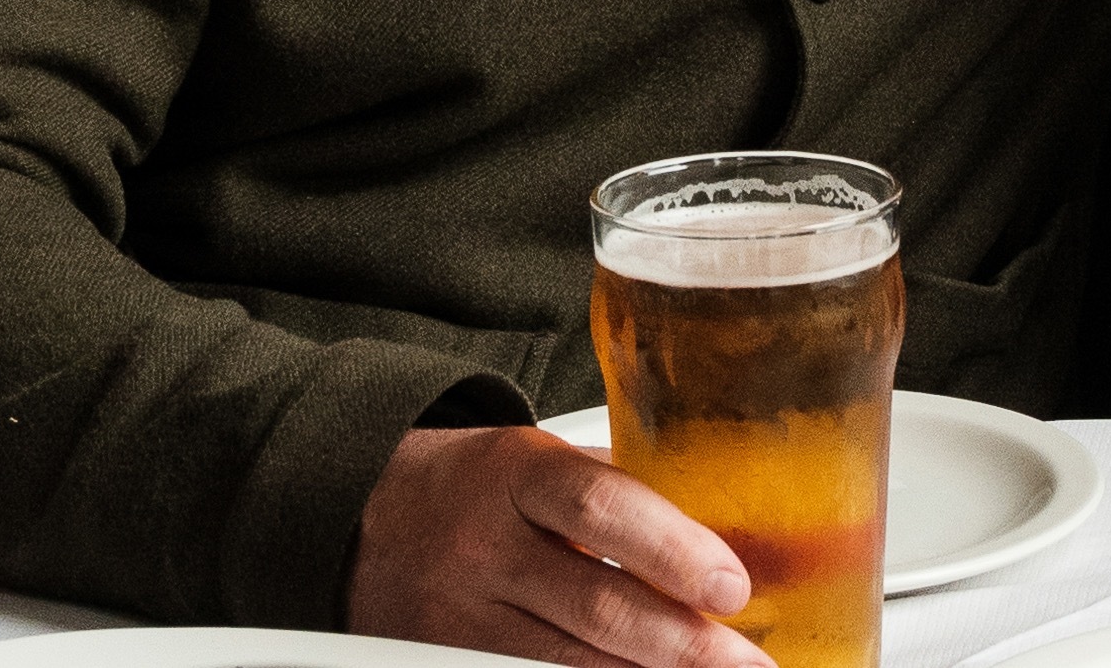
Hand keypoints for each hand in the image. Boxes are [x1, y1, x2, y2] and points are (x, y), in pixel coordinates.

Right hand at [348, 424, 765, 667]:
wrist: (363, 515)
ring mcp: (463, 613)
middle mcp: (486, 545)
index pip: (601, 507)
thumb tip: (716, 532)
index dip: (673, 550)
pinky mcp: (451, 658)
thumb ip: (615, 491)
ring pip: (570, 662)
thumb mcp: (537, 461)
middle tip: (747, 661)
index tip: (732, 584)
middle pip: (597, 605)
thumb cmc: (472, 484)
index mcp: (515, 473)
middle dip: (683, 643)